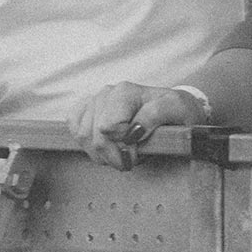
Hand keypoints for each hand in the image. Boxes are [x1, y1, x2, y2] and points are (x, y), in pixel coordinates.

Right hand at [67, 82, 204, 170]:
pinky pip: (75, 129)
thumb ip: (155, 116)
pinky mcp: (87, 109)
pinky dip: (88, 143)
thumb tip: (133, 130)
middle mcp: (107, 93)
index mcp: (125, 92)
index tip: (137, 152)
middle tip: (130, 160)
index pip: (108, 128)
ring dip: (102, 153)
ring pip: (83, 136)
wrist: (172, 109)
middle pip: (94, 136)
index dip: (123, 147)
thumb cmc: (176, 111)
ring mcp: (95, 100)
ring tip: (120, 154)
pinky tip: (106, 146)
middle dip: (113, 155)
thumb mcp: (176, 110)